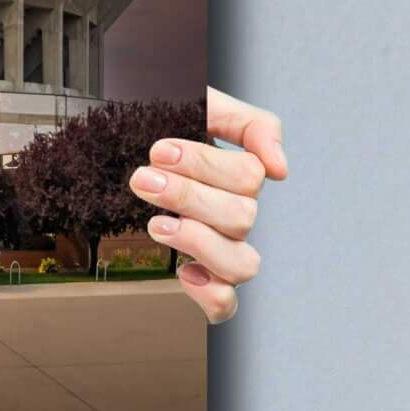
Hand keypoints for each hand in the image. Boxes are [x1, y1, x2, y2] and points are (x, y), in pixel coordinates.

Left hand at [131, 86, 286, 323]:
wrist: (129, 143)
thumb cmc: (170, 127)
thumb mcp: (206, 105)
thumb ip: (251, 124)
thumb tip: (280, 168)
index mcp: (241, 177)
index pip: (248, 177)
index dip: (205, 165)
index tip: (159, 150)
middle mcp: (238, 216)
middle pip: (241, 218)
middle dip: (187, 197)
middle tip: (143, 179)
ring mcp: (225, 250)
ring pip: (243, 265)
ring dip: (198, 243)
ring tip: (156, 224)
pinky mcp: (206, 280)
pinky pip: (226, 305)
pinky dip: (210, 295)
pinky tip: (183, 272)